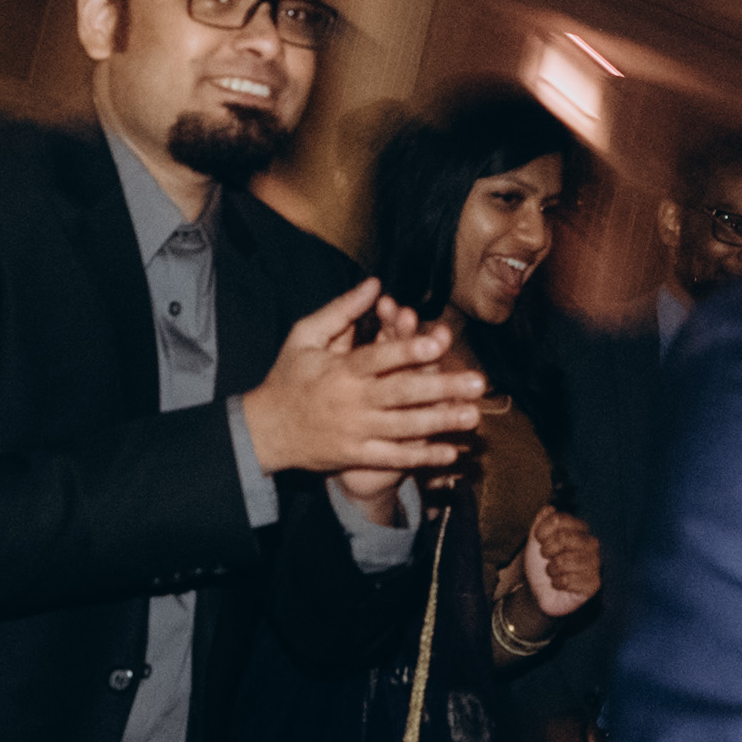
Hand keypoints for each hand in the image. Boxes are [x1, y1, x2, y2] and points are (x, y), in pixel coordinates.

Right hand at [239, 277, 483, 477]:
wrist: (265, 430)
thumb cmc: (288, 376)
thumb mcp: (304, 336)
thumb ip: (341, 311)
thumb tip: (375, 284)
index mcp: (340, 369)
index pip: (378, 357)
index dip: (408, 349)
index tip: (438, 342)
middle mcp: (351, 401)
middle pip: (401, 393)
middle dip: (441, 387)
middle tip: (477, 382)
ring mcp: (355, 431)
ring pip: (403, 427)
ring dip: (440, 422)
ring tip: (473, 416)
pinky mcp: (357, 455)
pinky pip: (393, 457)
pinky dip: (421, 456)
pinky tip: (450, 452)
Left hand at [520, 504, 603, 618]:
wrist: (542, 592)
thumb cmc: (542, 565)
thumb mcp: (536, 542)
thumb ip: (541, 522)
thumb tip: (549, 509)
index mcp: (579, 529)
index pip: (559, 519)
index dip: (542, 530)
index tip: (539, 540)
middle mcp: (591, 543)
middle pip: (563, 538)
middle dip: (547, 550)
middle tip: (548, 558)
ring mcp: (595, 563)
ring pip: (564, 561)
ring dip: (551, 569)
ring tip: (555, 572)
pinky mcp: (594, 583)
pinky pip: (568, 580)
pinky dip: (557, 584)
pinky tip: (561, 584)